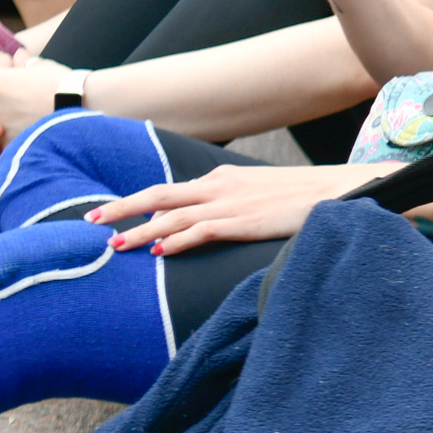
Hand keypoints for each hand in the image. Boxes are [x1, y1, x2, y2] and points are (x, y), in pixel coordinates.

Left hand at [93, 161, 381, 254]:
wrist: (342, 189)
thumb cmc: (304, 199)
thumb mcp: (261, 196)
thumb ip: (233, 207)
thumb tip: (209, 227)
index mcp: (222, 180)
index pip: (168, 191)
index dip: (135, 202)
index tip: (107, 213)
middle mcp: (220, 187)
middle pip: (158, 195)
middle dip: (120, 208)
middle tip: (89, 221)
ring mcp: (232, 203)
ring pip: (171, 216)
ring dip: (139, 230)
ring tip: (112, 245)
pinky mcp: (245, 220)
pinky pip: (201, 231)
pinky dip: (177, 240)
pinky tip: (159, 252)